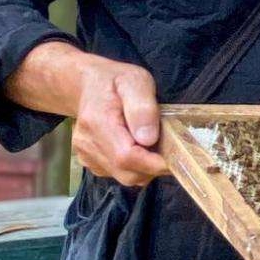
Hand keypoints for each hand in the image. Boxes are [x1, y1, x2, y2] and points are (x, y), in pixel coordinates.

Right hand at [69, 52, 169, 187]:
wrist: (87, 85)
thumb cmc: (114, 80)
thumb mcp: (135, 81)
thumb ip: (142, 108)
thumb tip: (148, 138)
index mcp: (97, 122)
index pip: (126, 157)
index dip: (153, 162)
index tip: (174, 154)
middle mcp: (87, 144)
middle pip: (127, 174)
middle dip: (153, 167)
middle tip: (167, 147)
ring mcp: (86, 156)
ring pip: (125, 178)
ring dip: (145, 168)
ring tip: (151, 144)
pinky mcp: (90, 162)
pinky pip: (119, 175)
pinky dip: (134, 168)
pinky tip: (137, 147)